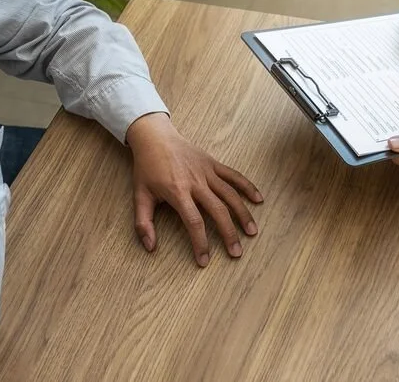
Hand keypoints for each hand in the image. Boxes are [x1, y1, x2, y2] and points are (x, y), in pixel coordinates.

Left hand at [126, 113, 263, 266]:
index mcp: (177, 192)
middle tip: (236, 253)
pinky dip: (247, 187)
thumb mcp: (139, 196)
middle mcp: (196, 182)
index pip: (194, 222)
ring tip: (252, 232)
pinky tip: (259, 199)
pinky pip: (233, 176)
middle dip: (229, 234)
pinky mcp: (213, 163)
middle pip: (218, 211)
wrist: (154, 137)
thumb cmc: (147, 168)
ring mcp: (207, 172)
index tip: (204, 260)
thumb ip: (143, 223)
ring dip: (243, 214)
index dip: (200, 243)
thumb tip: (150, 247)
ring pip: (230, 195)